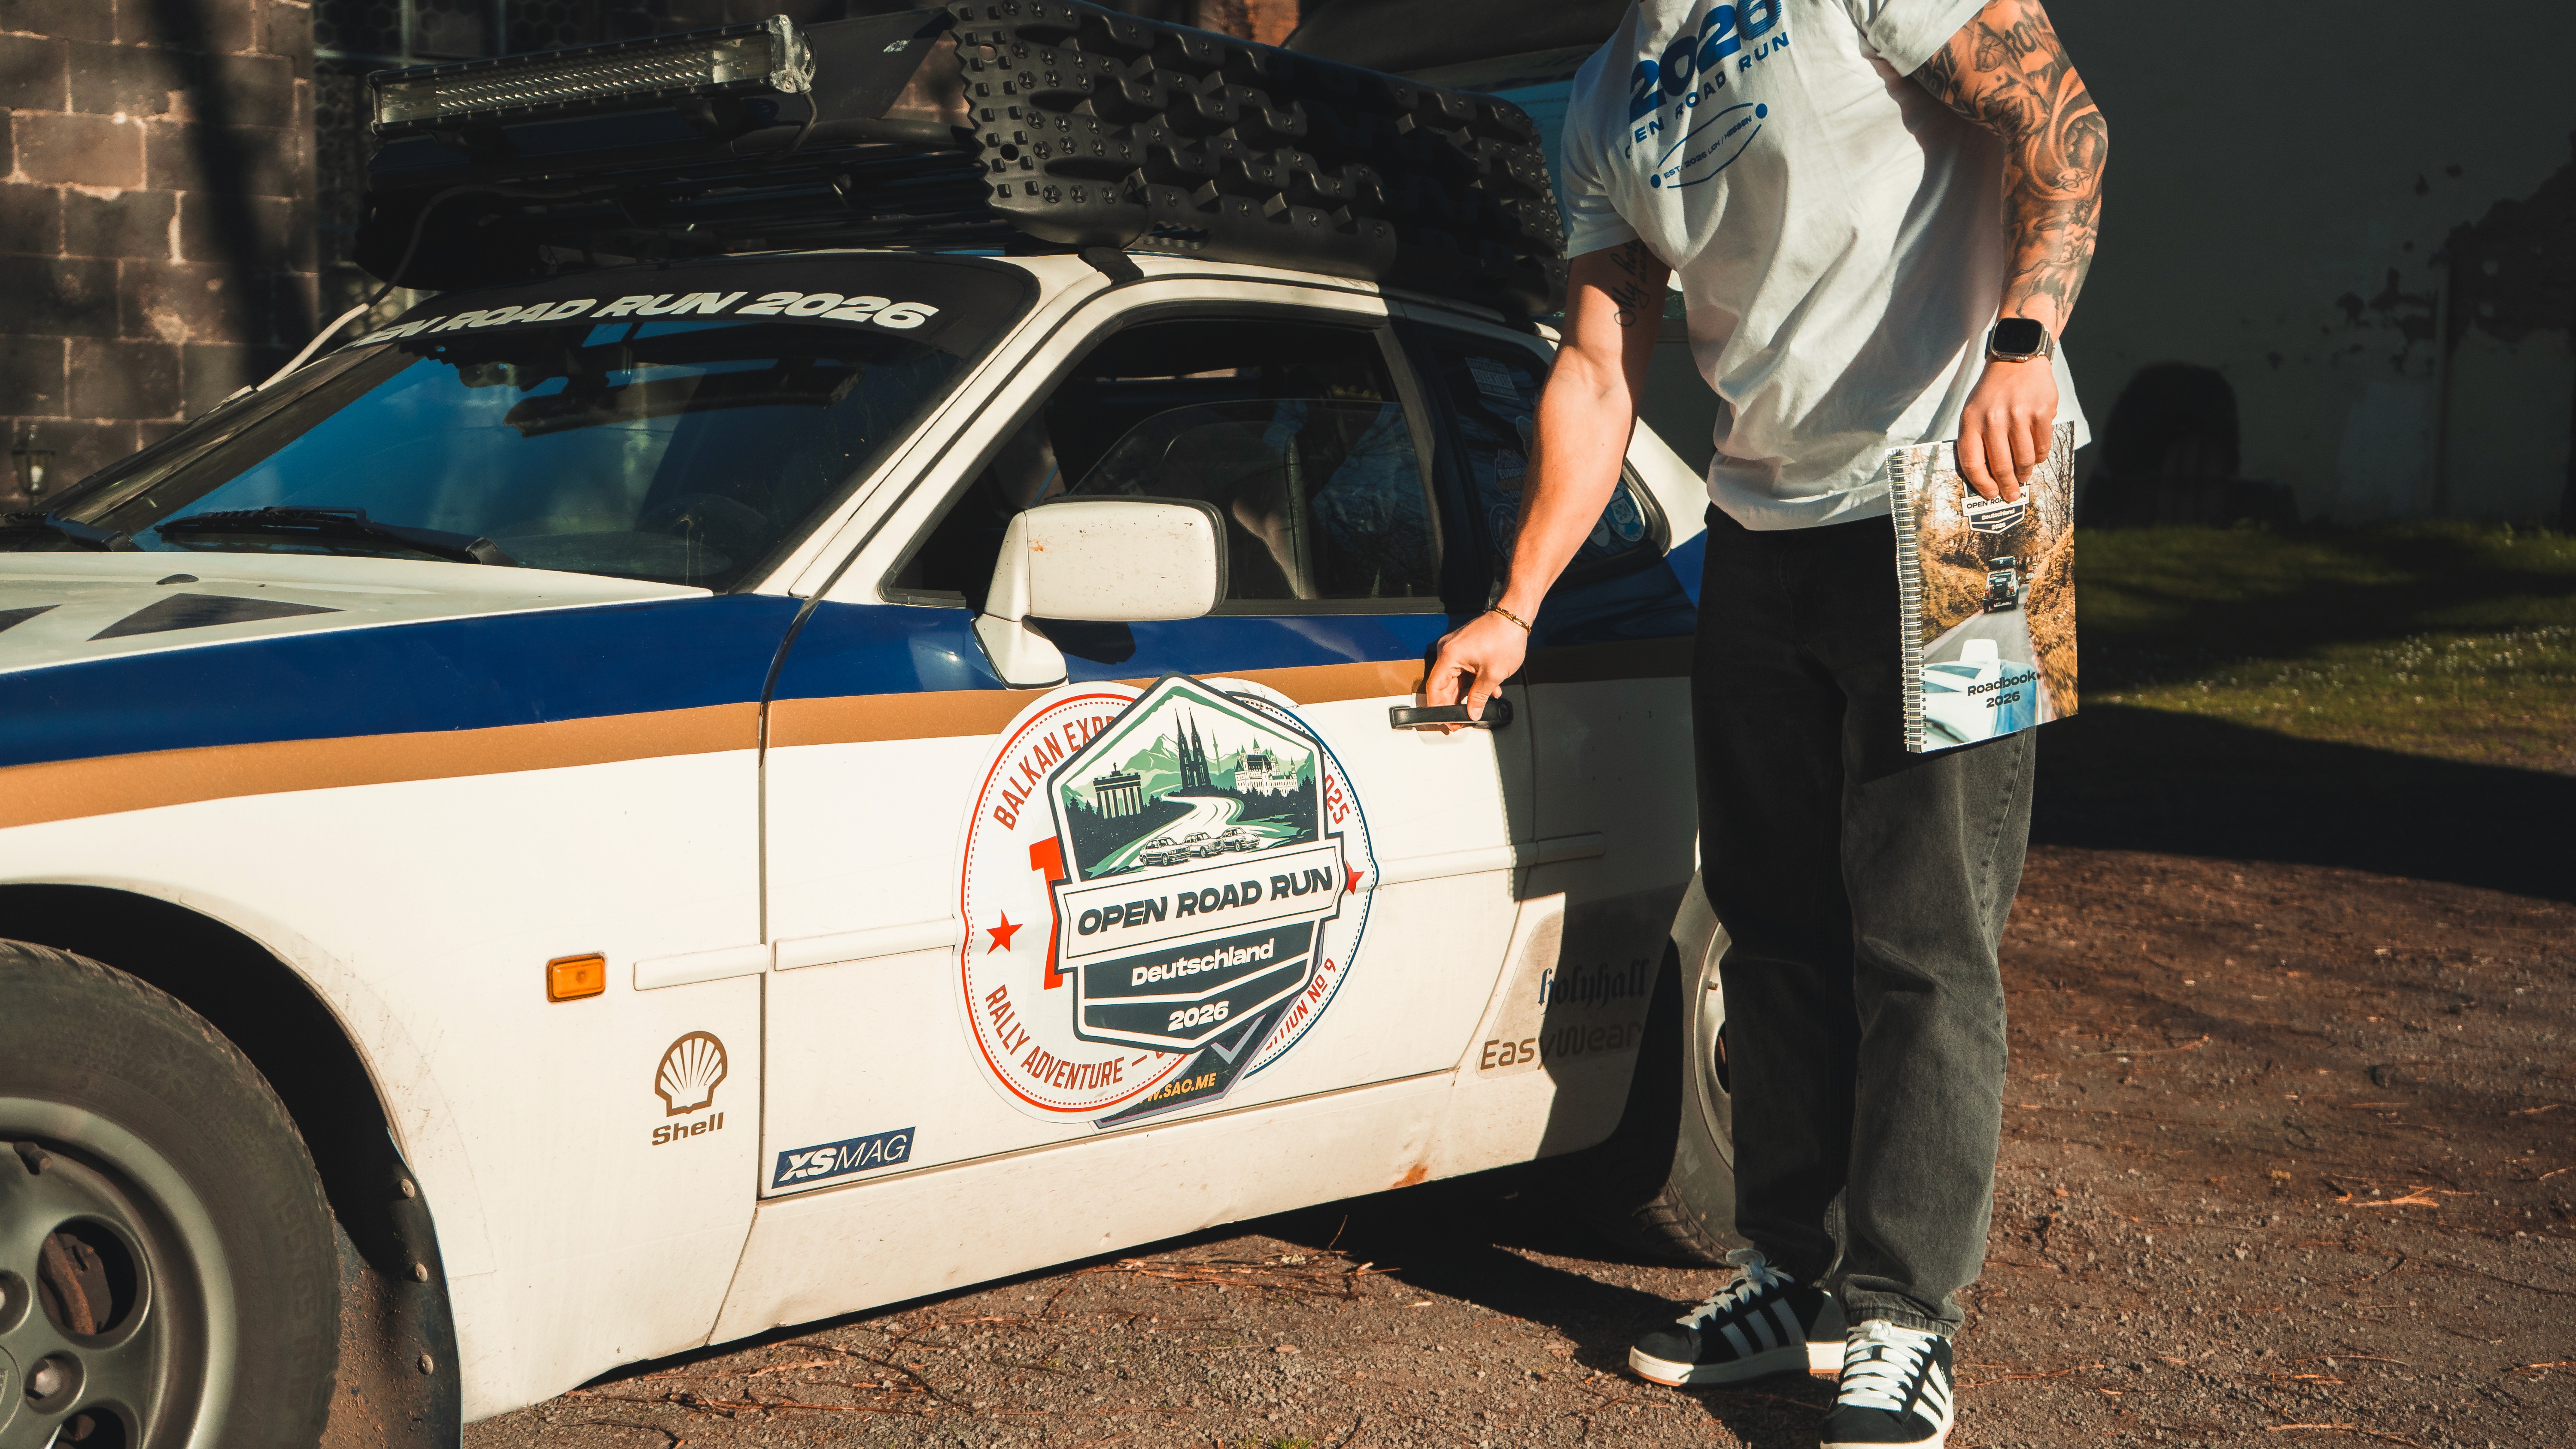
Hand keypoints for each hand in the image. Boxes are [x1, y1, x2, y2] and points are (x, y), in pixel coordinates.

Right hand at [1423, 610, 1529, 732]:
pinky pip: (1463, 669)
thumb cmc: (1505, 637)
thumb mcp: (1493, 675)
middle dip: (1453, 703)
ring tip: (1478, 706)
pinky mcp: (1464, 647)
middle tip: (1460, 720)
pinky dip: (1472, 681)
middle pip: (1443, 684)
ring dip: (1466, 693)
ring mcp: (1456, 648)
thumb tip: (1472, 713)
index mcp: (1449, 655)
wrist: (1515, 616)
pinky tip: (1486, 690)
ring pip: (1455, 678)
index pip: (1435, 687)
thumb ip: (1479, 697)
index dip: (1438, 708)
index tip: (1445, 721)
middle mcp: (1448, 650)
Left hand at [1955, 353, 2058, 501]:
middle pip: (2001, 466)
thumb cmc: (1992, 392)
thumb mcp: (1973, 411)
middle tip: (2012, 494)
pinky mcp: (2041, 412)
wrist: (2017, 359)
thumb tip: (1987, 476)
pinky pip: (2042, 446)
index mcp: (1971, 421)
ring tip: (2024, 475)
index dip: (1982, 484)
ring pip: (2024, 460)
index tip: (1991, 494)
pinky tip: (2036, 456)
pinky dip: (2039, 457)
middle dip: (2008, 486)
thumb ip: (1976, 440)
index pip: (1972, 463)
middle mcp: (1993, 419)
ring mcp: (2019, 415)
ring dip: (2025, 473)